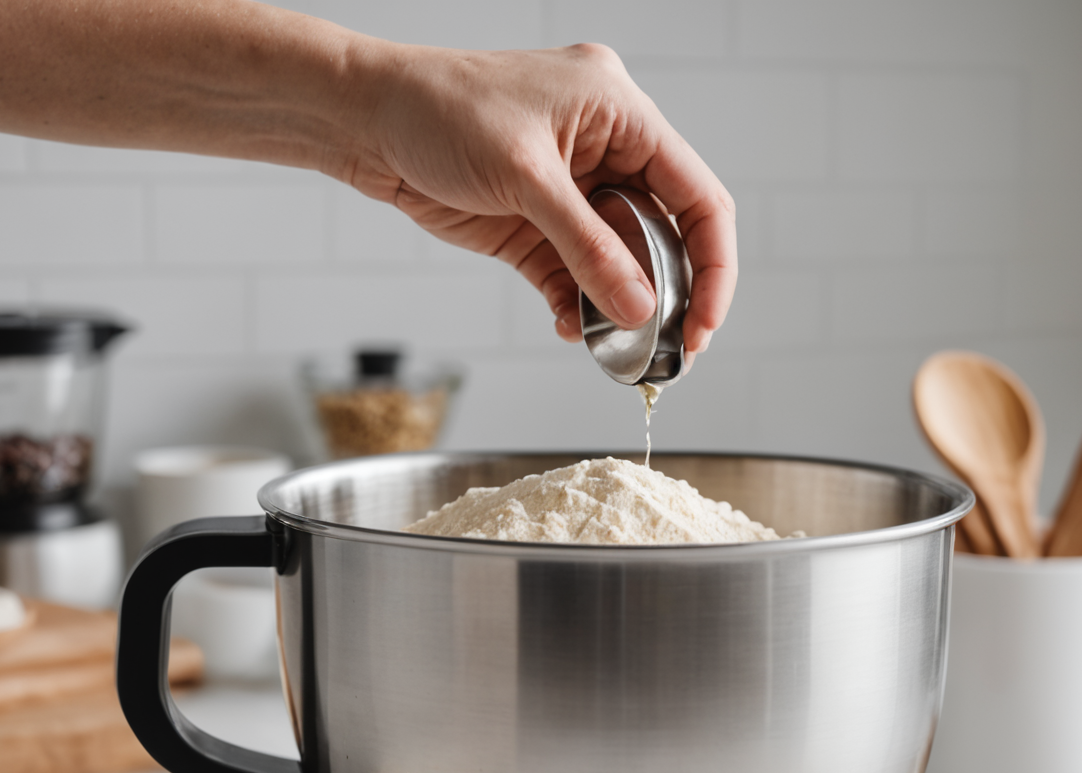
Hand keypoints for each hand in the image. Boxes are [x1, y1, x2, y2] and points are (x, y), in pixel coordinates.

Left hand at [341, 42, 736, 352]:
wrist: (367, 122)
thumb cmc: (439, 111)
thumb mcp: (524, 178)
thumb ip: (588, 248)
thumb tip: (639, 309)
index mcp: (621, 114)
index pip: (696, 196)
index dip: (713, 265)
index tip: (704, 324)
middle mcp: (607, 150)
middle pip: (666, 236)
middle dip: (668, 296)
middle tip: (668, 352)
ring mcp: (574, 191)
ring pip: (622, 264)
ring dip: (620, 310)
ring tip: (614, 347)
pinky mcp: (540, 227)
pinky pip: (578, 278)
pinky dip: (580, 308)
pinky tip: (573, 329)